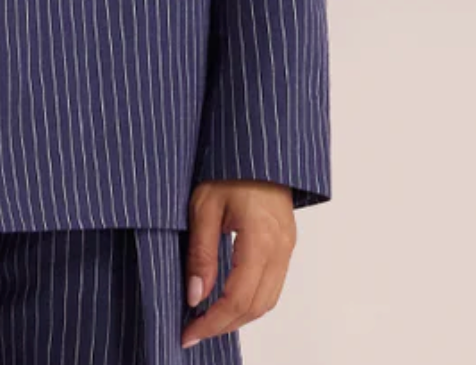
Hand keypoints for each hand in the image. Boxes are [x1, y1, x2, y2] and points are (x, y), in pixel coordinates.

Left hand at [180, 179, 295, 347]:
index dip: (213, 321)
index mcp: (261, 237)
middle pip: (257, 306)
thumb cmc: (227, 165)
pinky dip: (250, 300)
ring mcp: (287, 245)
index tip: (188, 333)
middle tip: (193, 331)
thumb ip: (201, 252)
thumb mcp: (203, 205)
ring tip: (207, 320)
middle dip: (224, 325)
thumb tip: (195, 295)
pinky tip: (227, 299)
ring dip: (239, 316)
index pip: (238, 298)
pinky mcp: (285, 242)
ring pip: (268, 300)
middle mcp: (281, 246)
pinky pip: (272, 284)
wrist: (255, 142)